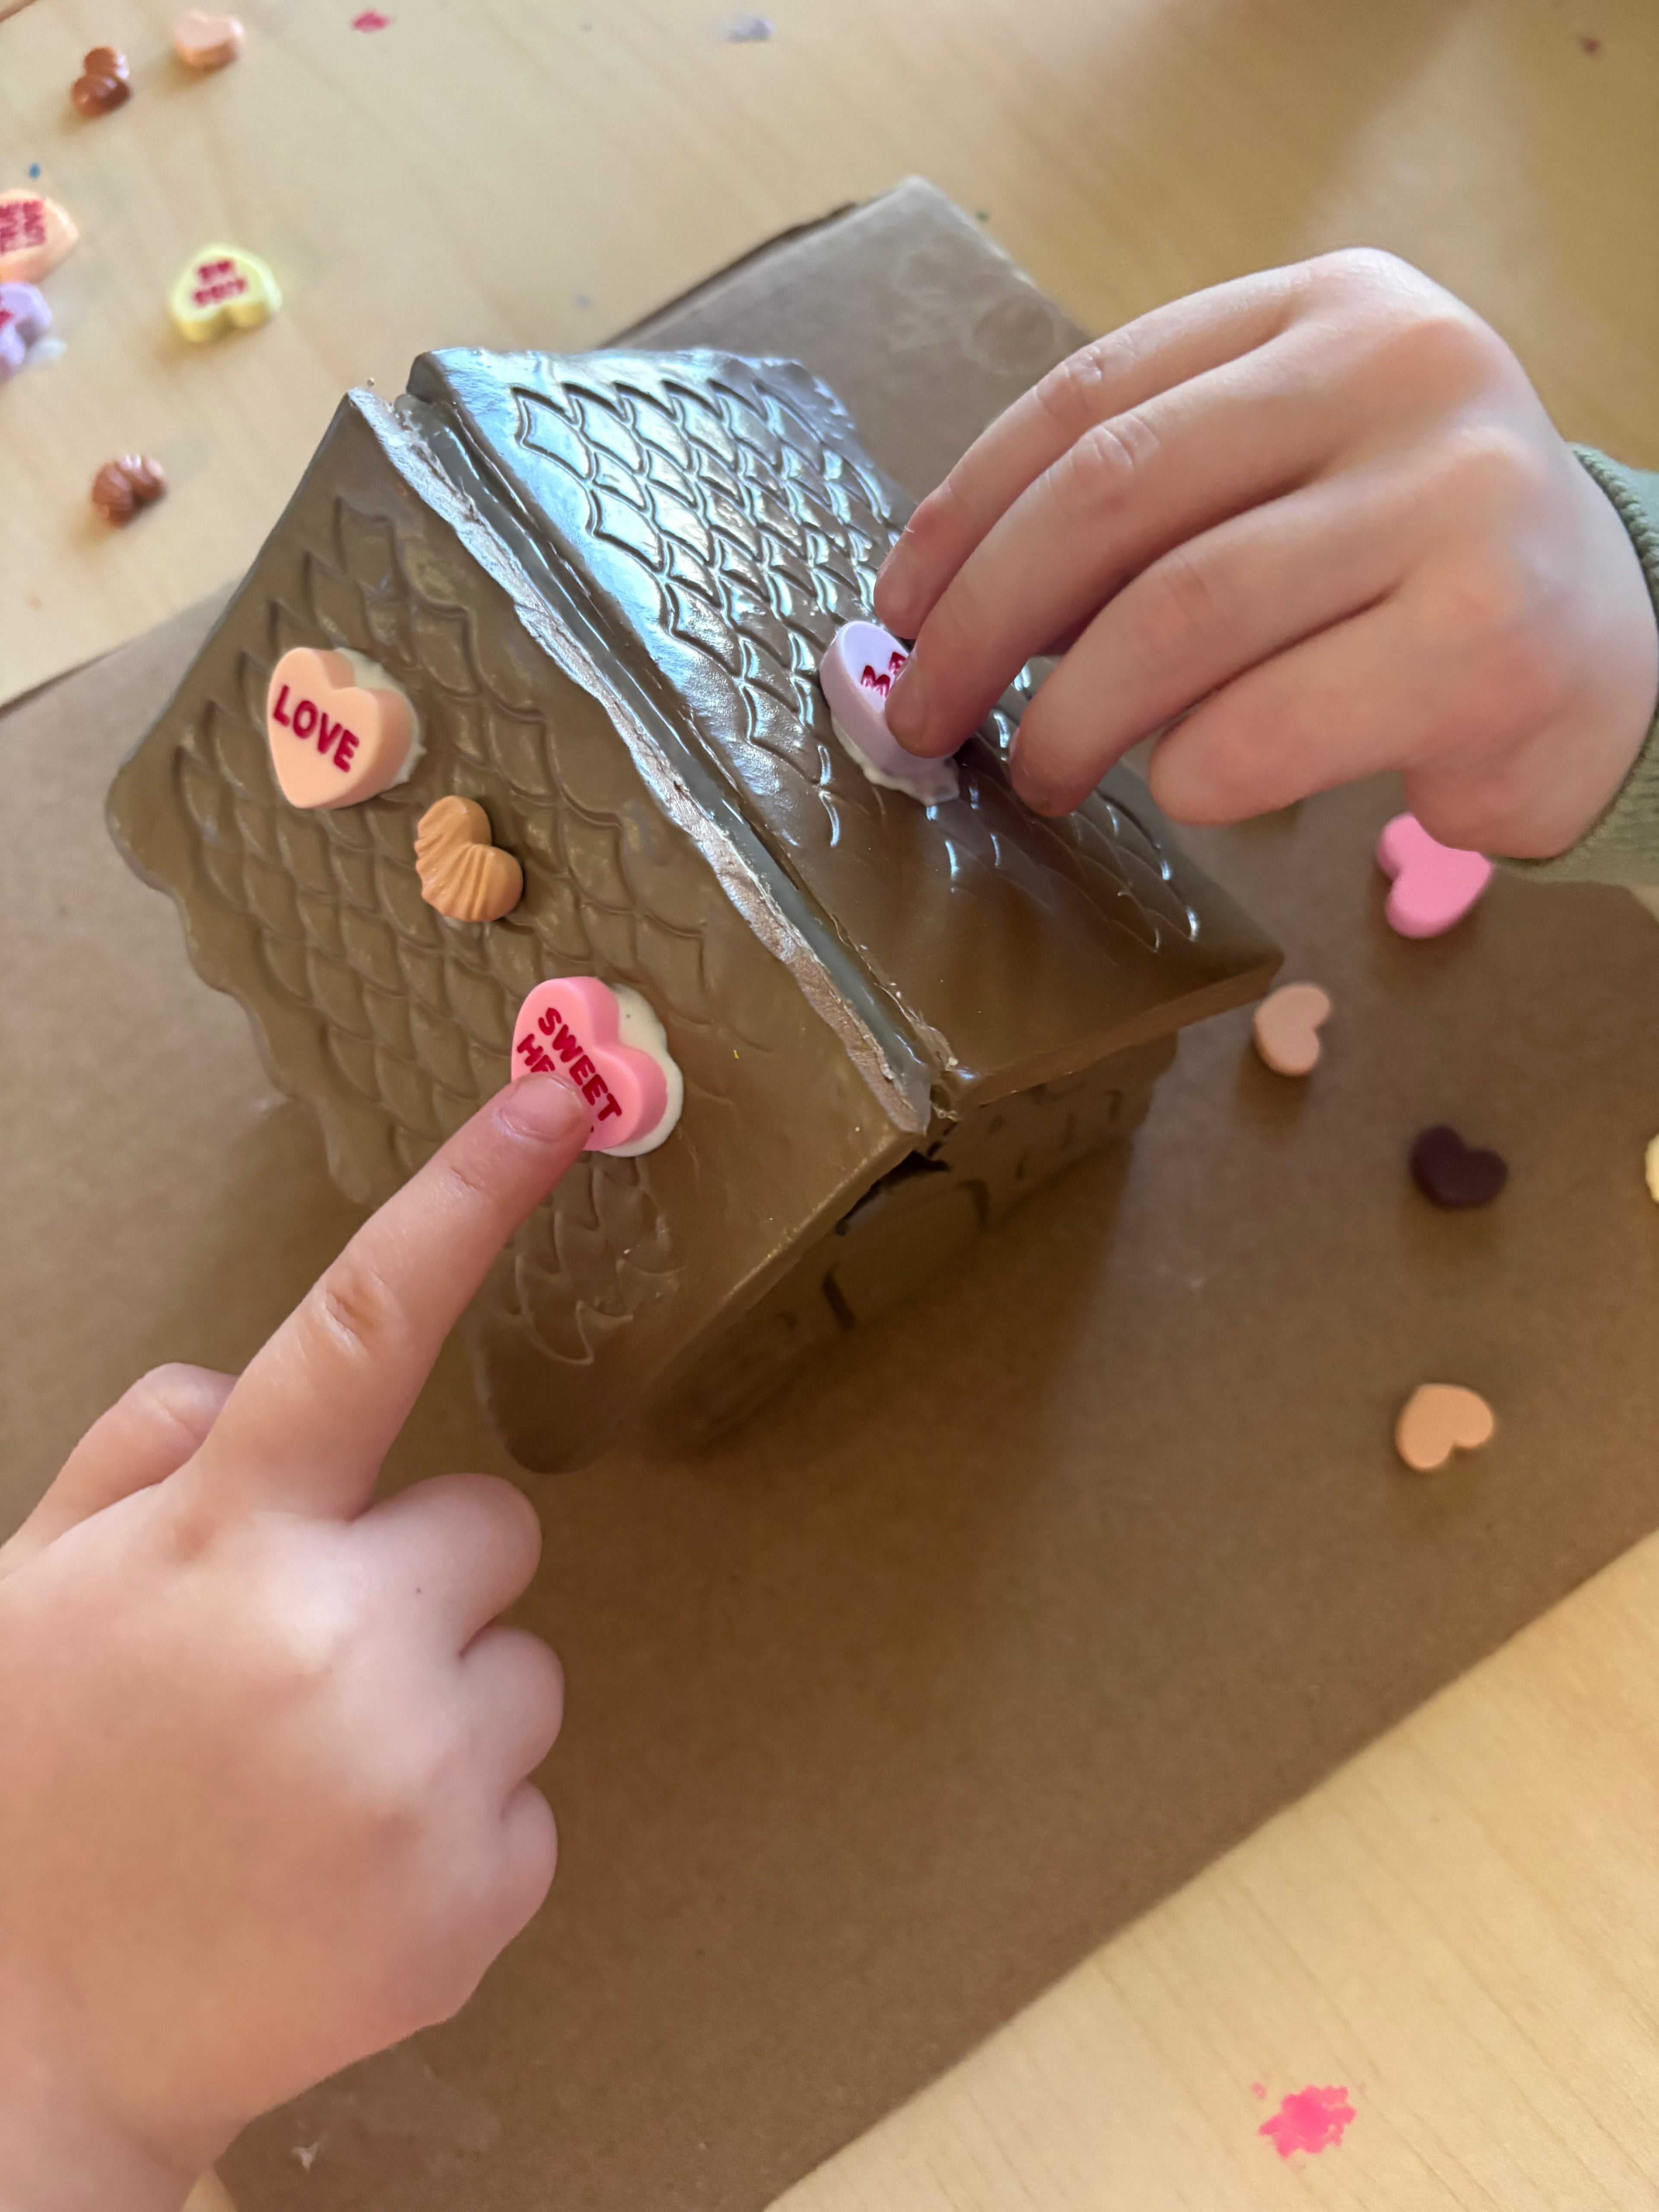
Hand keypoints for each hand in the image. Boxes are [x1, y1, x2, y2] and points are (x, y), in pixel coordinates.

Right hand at [0, 1073, 589, 2211]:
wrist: (20, 2047)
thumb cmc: (25, 1794)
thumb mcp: (27, 1597)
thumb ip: (133, 1461)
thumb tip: (224, 1381)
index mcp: (224, 1540)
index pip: (363, 1322)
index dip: (467, 1199)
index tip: (556, 1104)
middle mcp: (338, 1637)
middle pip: (495, 1524)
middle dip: (418, 1575)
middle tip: (303, 1663)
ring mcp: (418, 1774)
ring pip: (526, 1664)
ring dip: (442, 1701)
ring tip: (313, 1784)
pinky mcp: (476, 1895)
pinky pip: (531, 1795)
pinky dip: (461, 1823)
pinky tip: (346, 1871)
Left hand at [875, 248, 1658, 859]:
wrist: (1612, 654)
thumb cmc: (1409, 578)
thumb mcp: (1285, 486)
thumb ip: (1150, 513)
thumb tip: (944, 617)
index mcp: (1326, 309)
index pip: (1091, 398)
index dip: (964, 516)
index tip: (893, 613)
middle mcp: (1399, 371)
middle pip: (1112, 497)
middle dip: (981, 626)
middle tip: (922, 721)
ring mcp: (1452, 499)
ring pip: (1177, 617)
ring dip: (1068, 719)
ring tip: (1041, 773)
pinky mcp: (1482, 642)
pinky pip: (1258, 728)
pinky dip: (1189, 775)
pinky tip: (1190, 787)